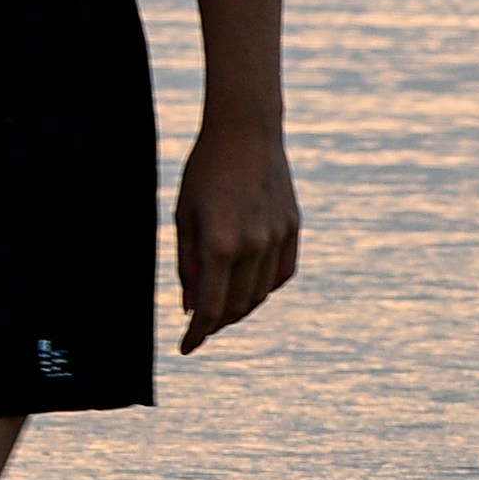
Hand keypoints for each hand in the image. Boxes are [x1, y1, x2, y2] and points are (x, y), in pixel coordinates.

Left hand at [173, 119, 298, 351]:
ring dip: (240, 308)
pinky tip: (250, 288)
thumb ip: (187, 264)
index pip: (210, 307)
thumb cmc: (204, 171)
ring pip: (260, 294)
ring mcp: (278, 237)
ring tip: (221, 310)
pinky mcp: (293, 228)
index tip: (186, 348)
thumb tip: (191, 308)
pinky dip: (265, 288)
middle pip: (236, 306)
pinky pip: (281, 274)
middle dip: (216, 323)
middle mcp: (253, 246)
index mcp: (219, 243)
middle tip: (200, 328)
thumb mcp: (184, 216)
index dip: (197, 334)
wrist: (245, 131)